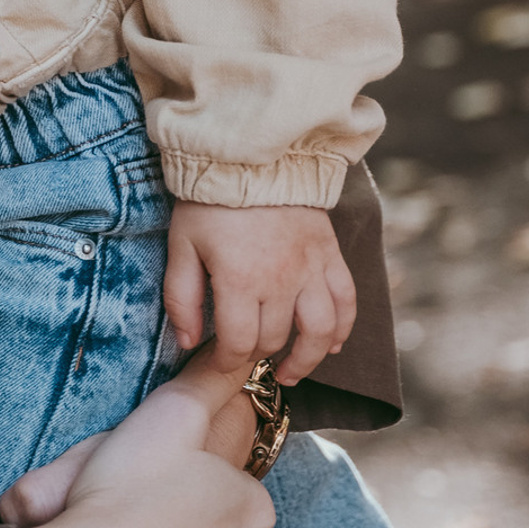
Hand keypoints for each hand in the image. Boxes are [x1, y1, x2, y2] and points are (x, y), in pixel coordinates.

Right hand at [13, 353, 273, 527]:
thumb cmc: (127, 494)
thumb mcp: (171, 413)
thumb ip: (208, 381)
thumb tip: (240, 355)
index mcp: (253, 504)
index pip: (223, 469)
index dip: (179, 458)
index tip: (144, 458)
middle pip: (211, 515)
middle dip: (175, 502)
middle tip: (124, 490)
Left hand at [167, 200, 355, 385]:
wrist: (249, 155)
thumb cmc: (209, 200)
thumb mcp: (181, 244)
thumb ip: (181, 296)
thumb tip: (187, 341)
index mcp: (239, 280)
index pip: (237, 343)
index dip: (225, 362)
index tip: (217, 365)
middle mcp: (280, 281)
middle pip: (273, 338)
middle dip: (255, 354)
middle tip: (243, 355)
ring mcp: (311, 270)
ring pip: (319, 332)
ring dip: (307, 359)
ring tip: (290, 372)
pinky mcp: (330, 256)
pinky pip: (346, 302)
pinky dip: (343, 329)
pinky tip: (332, 345)